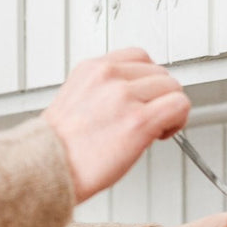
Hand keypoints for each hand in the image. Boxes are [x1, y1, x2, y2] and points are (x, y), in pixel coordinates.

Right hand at [43, 48, 189, 203]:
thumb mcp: (75, 101)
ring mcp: (124, 96)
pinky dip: (178, 120)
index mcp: (91, 69)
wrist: (47, 169)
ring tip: (155, 129)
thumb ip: (103, 91)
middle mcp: (109, 76)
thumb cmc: (59, 149)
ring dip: (170, 109)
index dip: (147, 80)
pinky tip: (162, 135)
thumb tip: (133, 99)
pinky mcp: (139, 120)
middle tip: (150, 120)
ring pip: (172, 88)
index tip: (144, 98)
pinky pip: (179, 106)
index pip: (139, 57)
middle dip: (159, 97)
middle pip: (160, 72)